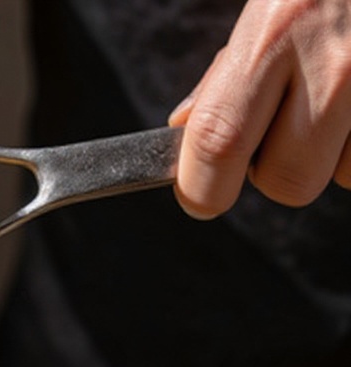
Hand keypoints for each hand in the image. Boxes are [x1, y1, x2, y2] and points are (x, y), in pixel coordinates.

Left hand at [169, 0, 350, 218]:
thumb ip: (225, 76)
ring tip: (337, 99)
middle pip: (286, 182)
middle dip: (278, 171)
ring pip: (339, 176)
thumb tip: (183, 133)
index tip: (202, 196)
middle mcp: (332, 62)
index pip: (217, 144)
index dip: (202, 189)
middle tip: (286, 128)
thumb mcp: (265, 7)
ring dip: (331, 154)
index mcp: (272, 36)